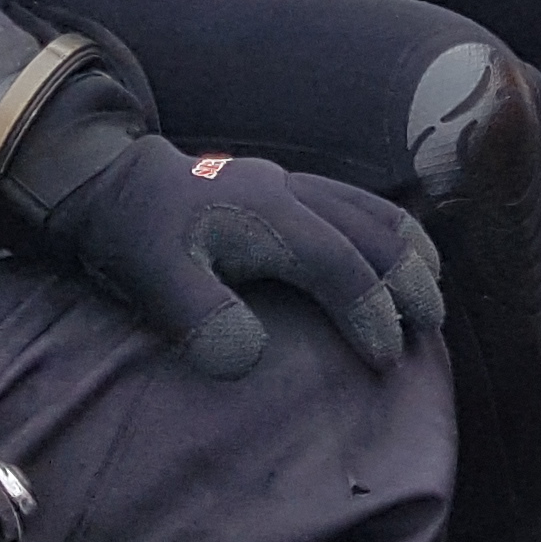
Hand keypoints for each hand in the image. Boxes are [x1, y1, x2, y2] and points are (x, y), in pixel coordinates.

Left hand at [34, 137, 445, 378]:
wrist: (109, 184)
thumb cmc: (134, 240)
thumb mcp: (153, 284)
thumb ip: (201, 319)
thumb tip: (251, 358)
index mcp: (266, 215)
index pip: (336, 265)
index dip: (368, 310)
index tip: (384, 359)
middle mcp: (289, 192)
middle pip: (369, 234)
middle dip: (405, 281)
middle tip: (428, 329)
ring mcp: (289, 182)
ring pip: (369, 210)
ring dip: (405, 250)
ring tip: (430, 289)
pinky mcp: (284, 184)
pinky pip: (354, 200)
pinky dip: (387, 225)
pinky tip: (396, 248)